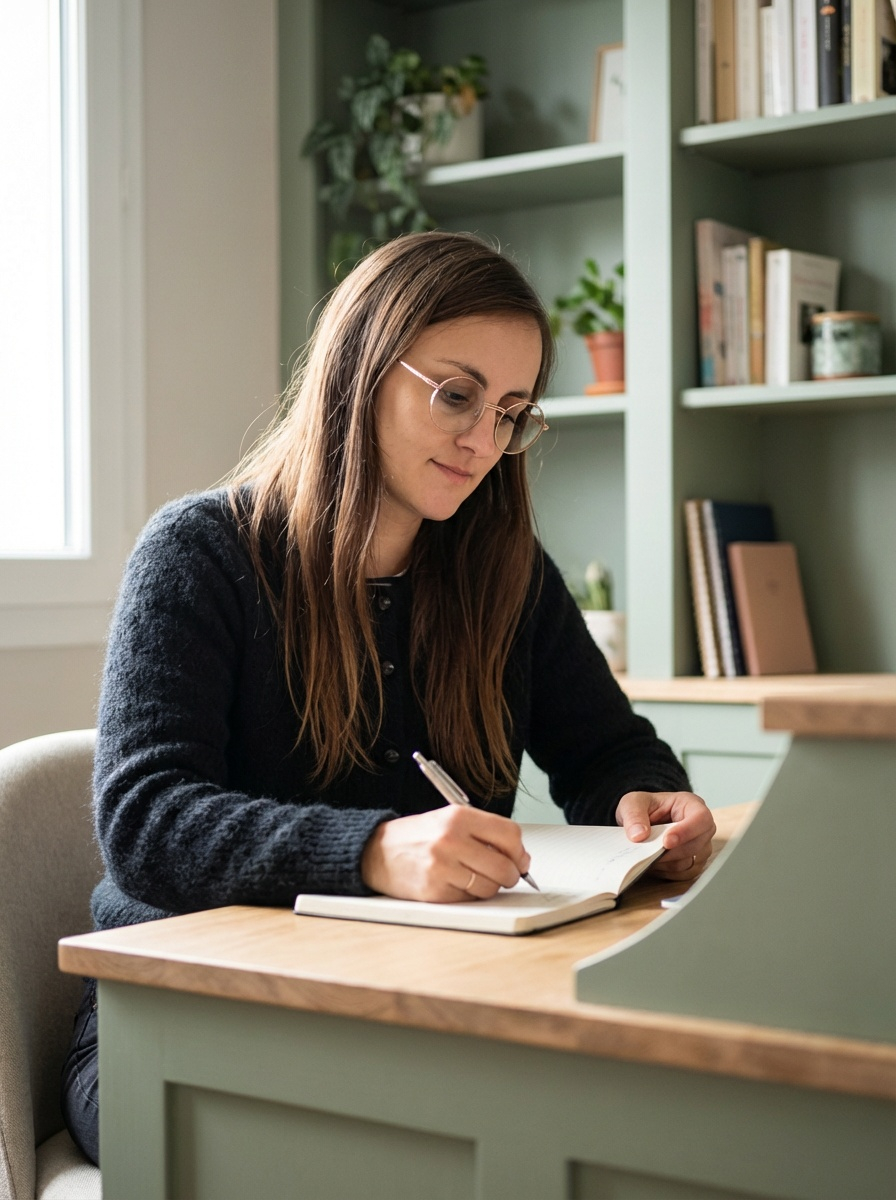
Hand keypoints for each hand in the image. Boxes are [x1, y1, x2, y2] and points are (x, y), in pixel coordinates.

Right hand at [360, 805, 530, 901]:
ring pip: (490, 887)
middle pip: (504, 866)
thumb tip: (520, 858)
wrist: (376, 852)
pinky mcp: (435, 891)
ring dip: (490, 887)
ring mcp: (442, 867)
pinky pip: (469, 899)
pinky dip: (468, 896)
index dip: (519, 851)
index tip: (520, 859)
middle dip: (511, 875)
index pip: (509, 834)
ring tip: (475, 878)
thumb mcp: (449, 820)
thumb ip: (484, 833)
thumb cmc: (417, 837)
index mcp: (458, 816)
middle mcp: (451, 839)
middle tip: (506, 875)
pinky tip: (455, 884)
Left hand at [615, 790, 715, 880]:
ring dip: (668, 862)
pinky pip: (684, 873)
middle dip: (673, 851)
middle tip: (651, 853)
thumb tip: (639, 835)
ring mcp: (699, 845)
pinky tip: (653, 862)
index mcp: (691, 804)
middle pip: (698, 844)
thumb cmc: (643, 807)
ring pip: (691, 861)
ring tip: (648, 855)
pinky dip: (667, 871)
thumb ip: (633, 815)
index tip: (666, 842)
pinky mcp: (692, 862)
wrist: (640, 821)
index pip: (700, 818)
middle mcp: (700, 826)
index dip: (686, 831)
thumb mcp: (632, 803)